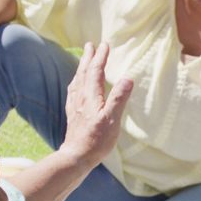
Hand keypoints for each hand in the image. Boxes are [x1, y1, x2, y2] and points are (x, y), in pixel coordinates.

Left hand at [58, 42, 133, 168]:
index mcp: (91, 96)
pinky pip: (73, 92)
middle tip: (90, 45)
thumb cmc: (97, 140)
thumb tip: (128, 78)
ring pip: (77, 81)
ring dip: (81, 68)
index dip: (101, 57)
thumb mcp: (112, 119)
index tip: (105, 45)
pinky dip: (76, 82)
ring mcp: (75, 106)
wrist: (76, 156)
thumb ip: (119, 98)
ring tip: (83, 60)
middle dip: (88, 58)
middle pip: (83, 72)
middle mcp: (81, 98)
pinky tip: (76, 85)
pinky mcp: (72, 114)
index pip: (96, 71)